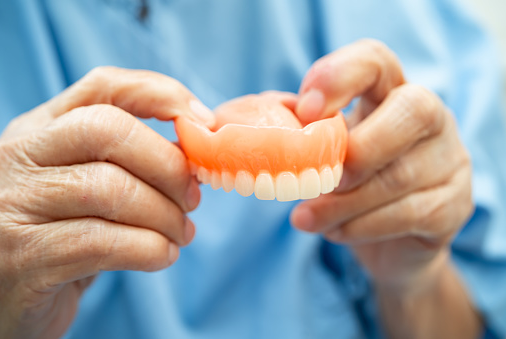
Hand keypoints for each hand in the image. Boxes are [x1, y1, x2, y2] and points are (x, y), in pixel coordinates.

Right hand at [0, 67, 213, 338]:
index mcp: (40, 130)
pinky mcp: (23, 259)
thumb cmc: (60, 235)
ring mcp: (14, 206)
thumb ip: (128, 162)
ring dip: (165, 216)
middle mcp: (19, 157)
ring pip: (109, 189)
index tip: (203, 122)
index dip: (162, 94)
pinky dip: (149, 249)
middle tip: (192, 199)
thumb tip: (195, 150)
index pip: (104, 86)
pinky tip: (161, 256)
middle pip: (108, 131)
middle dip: (168, 165)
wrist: (6, 295)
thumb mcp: (84, 187)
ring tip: (180, 235)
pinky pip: (102, 243)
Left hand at [291, 40, 472, 291]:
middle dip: (357, 150)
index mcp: (390, 93)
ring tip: (305, 218)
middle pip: (412, 109)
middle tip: (320, 180)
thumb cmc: (349, 184)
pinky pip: (411, 213)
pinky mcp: (455, 205)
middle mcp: (431, 118)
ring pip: (402, 175)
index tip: (304, 111)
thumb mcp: (323, 151)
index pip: (375, 61)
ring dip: (344, 202)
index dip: (339, 77)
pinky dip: (362, 226)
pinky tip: (335, 232)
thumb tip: (256, 124)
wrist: (389, 239)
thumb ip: (296, 133)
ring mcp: (450, 160)